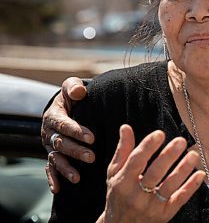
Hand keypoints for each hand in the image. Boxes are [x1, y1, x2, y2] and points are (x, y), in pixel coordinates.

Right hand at [42, 77, 92, 192]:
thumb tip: (79, 91)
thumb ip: (74, 86)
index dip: (77, 131)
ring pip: (55, 158)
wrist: (66, 105)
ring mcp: (49, 145)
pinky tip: (58, 189)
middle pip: (60, 144)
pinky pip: (50, 168)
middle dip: (75, 151)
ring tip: (77, 177)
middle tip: (91, 157)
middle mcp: (48, 132)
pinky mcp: (52, 155)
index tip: (92, 138)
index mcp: (53, 116)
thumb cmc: (72, 95)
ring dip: (66, 168)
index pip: (64, 125)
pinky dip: (52, 178)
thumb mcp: (72, 86)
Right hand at [101, 125, 205, 222]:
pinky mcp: (164, 214)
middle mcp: (136, 195)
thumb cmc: (118, 196)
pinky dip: (191, 187)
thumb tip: (126, 128)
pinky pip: (179, 199)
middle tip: (180, 141)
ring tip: (193, 155)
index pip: (136, 161)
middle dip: (168, 156)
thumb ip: (122, 151)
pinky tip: (199, 174)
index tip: (159, 134)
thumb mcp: (114, 174)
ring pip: (169, 186)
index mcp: (122, 182)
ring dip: (183, 170)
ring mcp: (151, 206)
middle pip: (154, 173)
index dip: (148, 146)